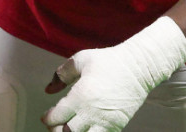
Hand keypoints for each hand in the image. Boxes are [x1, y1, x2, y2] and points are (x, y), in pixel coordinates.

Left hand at [42, 17, 185, 131]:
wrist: (139, 68)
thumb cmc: (108, 62)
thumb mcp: (80, 60)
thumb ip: (61, 74)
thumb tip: (48, 90)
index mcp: (81, 95)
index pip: (58, 116)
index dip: (48, 118)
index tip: (45, 116)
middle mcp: (93, 112)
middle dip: (57, 130)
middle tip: (54, 124)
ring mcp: (106, 121)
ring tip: (68, 128)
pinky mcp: (118, 125)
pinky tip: (84, 129)